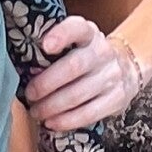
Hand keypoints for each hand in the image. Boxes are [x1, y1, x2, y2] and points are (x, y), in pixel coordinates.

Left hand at [23, 11, 149, 134]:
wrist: (124, 68)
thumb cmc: (87, 56)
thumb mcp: (75, 43)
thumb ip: (55, 51)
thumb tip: (26, 70)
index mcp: (89, 33)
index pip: (77, 28)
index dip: (61, 35)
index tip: (45, 45)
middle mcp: (102, 52)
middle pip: (73, 67)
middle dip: (45, 84)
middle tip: (29, 94)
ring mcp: (112, 76)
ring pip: (78, 94)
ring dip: (52, 107)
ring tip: (37, 112)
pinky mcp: (117, 99)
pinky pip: (89, 114)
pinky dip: (66, 121)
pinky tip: (52, 122)